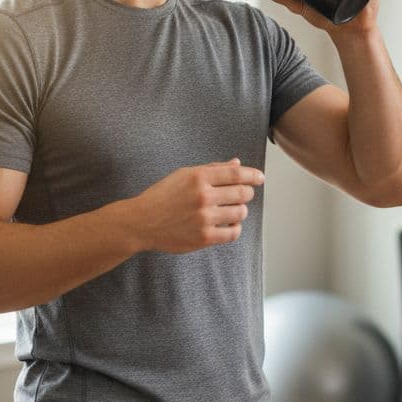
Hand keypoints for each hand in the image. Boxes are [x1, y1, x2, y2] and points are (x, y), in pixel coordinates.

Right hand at [129, 159, 264, 253]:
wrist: (141, 222)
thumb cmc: (163, 196)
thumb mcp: (184, 175)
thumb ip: (212, 169)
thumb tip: (238, 163)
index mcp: (198, 177)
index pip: (236, 173)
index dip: (253, 175)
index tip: (260, 178)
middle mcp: (203, 196)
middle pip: (243, 193)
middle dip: (247, 193)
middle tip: (243, 195)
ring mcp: (204, 218)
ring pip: (240, 213)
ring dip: (240, 211)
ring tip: (231, 211)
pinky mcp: (203, 238)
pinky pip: (233, 233)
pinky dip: (235, 228)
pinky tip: (228, 225)